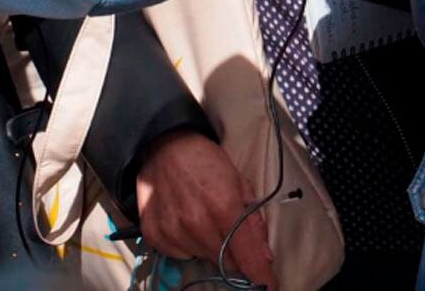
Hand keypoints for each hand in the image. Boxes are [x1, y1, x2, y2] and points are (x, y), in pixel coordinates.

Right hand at [135, 129, 273, 287]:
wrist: (164, 147)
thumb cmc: (207, 162)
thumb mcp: (240, 182)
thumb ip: (253, 220)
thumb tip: (264, 255)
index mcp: (224, 207)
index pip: (247, 255)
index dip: (260, 274)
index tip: (270, 285)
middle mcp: (196, 224)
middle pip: (226, 262)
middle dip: (236, 255)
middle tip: (232, 233)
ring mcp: (173, 231)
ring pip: (203, 258)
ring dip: (211, 247)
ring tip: (205, 218)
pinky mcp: (154, 235)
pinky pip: (179, 254)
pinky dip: (187, 244)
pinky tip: (187, 222)